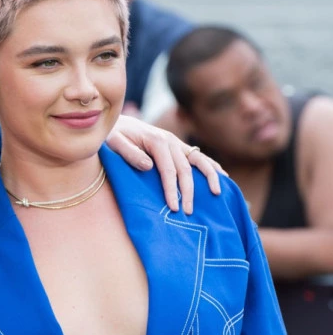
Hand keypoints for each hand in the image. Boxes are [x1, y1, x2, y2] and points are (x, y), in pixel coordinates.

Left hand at [107, 115, 225, 213]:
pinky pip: (198, 156)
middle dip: (188, 191)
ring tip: (216, 193)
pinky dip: (211, 165)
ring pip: (198, 160)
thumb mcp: (114, 142)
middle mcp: (170, 140)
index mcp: (156, 140)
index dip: (172, 189)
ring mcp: (176, 142)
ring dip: (209, 177)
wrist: (116, 122)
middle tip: (188, 212)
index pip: (169, 170)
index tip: (174, 207)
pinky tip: (222, 176)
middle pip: (185, 169)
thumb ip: (130, 154)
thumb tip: (149, 167)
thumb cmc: (113, 135)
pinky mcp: (177, 145)